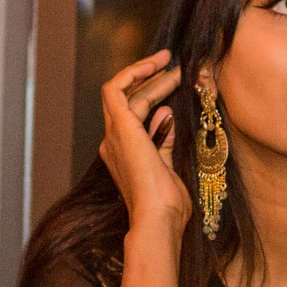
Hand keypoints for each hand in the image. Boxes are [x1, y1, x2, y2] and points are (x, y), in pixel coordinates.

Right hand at [99, 50, 190, 241]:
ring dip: (149, 76)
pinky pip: (116, 89)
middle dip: (149, 79)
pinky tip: (157, 66)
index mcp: (123, 154)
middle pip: (127, 100)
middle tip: (173, 66)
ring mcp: (113, 135)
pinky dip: (134, 73)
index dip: (150, 93)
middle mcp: (113, 142)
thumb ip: (164, 141)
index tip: (171, 79)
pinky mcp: (120, 128)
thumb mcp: (169, 168)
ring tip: (173, 66)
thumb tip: (166, 112)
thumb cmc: (168, 206)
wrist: (157, 220)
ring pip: (124, 92)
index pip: (133, 114)